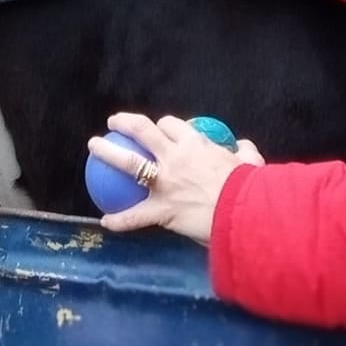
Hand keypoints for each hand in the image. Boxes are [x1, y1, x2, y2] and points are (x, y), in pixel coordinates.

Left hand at [88, 111, 264, 243]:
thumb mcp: (251, 163)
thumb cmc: (249, 188)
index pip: (172, 126)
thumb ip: (245, 152)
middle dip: (124, 123)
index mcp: (195, 144)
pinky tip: (106, 222)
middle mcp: (175, 157)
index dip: (162, 126)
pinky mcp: (162, 210)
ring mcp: (165, 183)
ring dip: (107, 152)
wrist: (245, 213)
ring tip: (94, 147)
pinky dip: (119, 220)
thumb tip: (244, 147)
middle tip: (113, 123)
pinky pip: (135, 216)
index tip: (159, 129)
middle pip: (143, 131)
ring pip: (129, 163)